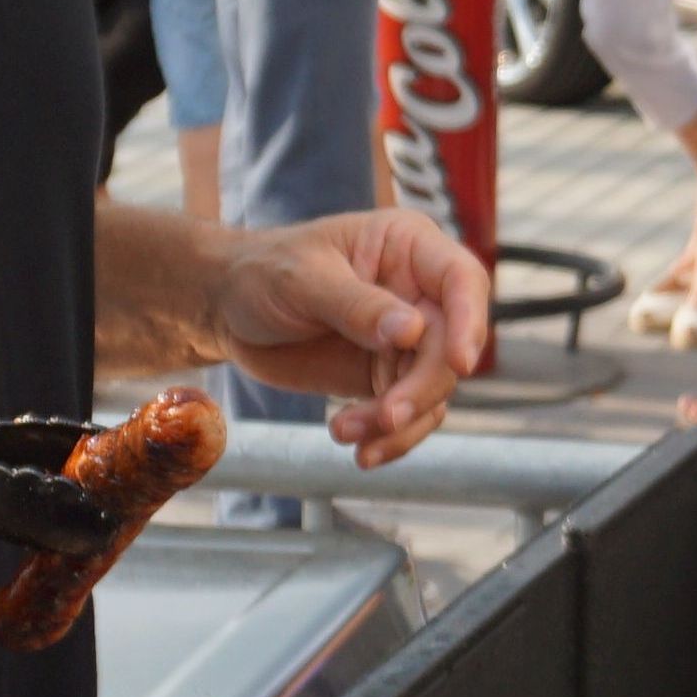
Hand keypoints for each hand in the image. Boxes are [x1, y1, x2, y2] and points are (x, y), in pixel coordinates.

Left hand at [209, 209, 492, 460]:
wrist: (227, 309)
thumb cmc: (263, 273)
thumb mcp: (302, 280)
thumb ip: (356, 306)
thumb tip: (411, 332)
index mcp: (408, 247)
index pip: (461, 279)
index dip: (470, 321)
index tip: (459, 364)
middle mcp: (418, 293)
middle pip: (449, 346)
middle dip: (421, 389)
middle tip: (386, 417)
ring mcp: (405, 339)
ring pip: (432, 389)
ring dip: (400, 422)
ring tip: (346, 433)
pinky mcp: (385, 376)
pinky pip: (407, 414)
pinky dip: (389, 438)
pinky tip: (359, 449)